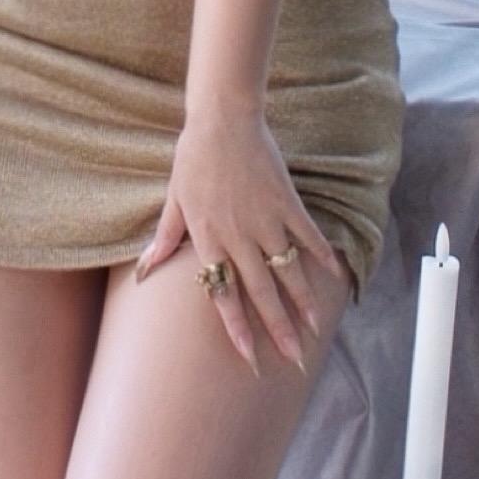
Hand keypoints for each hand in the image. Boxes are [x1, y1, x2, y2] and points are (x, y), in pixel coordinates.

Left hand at [135, 107, 341, 371]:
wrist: (221, 118)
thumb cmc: (193, 158)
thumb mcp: (173, 200)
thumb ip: (165, 238)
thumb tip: (144, 269)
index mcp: (208, 239)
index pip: (223, 295)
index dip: (237, 329)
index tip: (250, 359)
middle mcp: (238, 236)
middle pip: (261, 293)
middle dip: (278, 330)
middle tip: (294, 359)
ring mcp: (265, 220)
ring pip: (288, 270)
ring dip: (303, 302)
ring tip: (316, 328)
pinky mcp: (286, 202)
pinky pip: (308, 235)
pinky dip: (322, 256)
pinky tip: (335, 276)